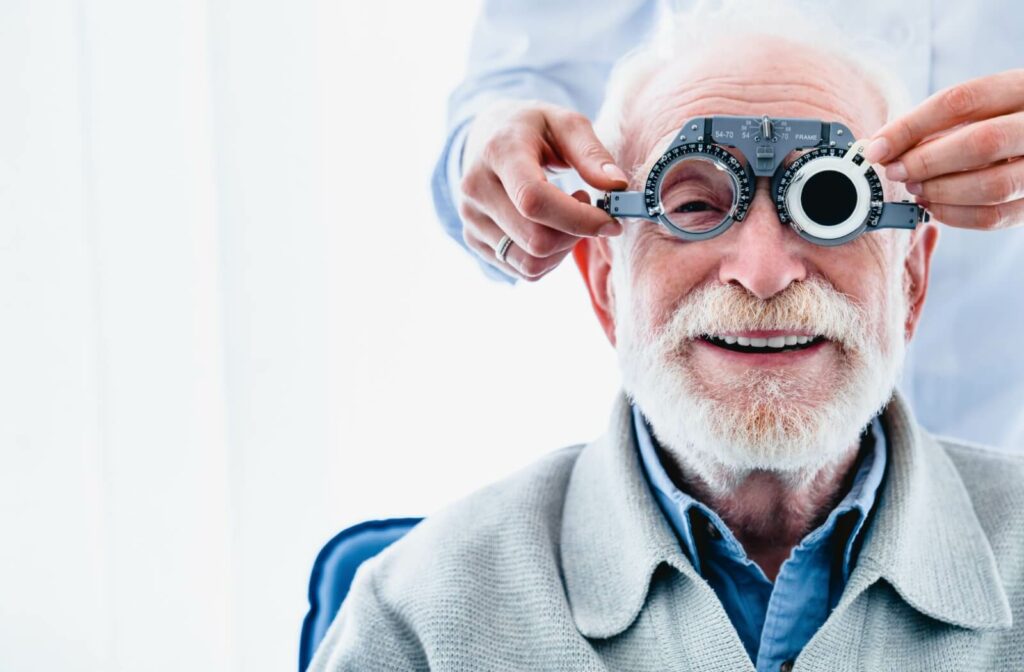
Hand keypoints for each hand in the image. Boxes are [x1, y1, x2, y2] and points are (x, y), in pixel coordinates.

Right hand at [458, 100, 627, 279]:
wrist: (485, 137)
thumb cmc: (533, 129)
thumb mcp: (565, 123)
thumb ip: (592, 153)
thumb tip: (616, 185)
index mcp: (498, 152)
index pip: (534, 200)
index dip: (578, 219)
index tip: (609, 220)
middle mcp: (476, 188)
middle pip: (536, 240)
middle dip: (575, 235)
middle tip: (588, 208)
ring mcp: (470, 218)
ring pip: (530, 264)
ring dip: (563, 250)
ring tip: (567, 217)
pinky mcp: (473, 240)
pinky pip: (522, 271)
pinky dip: (548, 258)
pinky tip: (549, 228)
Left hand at [865, 69, 1023, 230]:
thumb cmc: (1006, 121)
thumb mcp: (986, 107)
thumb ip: (942, 123)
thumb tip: (883, 147)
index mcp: (1023, 88)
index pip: (961, 100)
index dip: (911, 126)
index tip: (877, 147)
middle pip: (979, 142)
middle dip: (925, 162)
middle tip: (895, 171)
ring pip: (991, 186)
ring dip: (940, 191)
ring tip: (914, 188)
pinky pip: (996, 216)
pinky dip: (956, 215)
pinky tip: (934, 206)